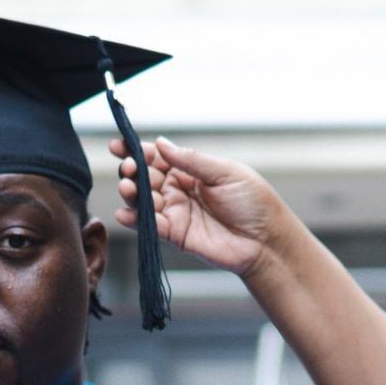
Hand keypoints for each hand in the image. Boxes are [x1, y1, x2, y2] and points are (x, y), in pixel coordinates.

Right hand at [111, 137, 283, 277]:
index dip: (136, 151)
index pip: (157, 157)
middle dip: (132, 171)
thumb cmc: (254, 203)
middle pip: (145, 177)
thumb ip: (191, 160)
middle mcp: (179, 190)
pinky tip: (125, 213)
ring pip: (144, 201)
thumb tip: (161, 144)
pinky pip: (150, 226)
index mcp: (191, 170)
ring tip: (128, 188)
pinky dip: (134, 220)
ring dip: (131, 193)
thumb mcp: (225, 172)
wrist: (266, 241)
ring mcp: (176, 212)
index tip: (119, 145)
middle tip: (129, 169)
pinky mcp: (176, 235)